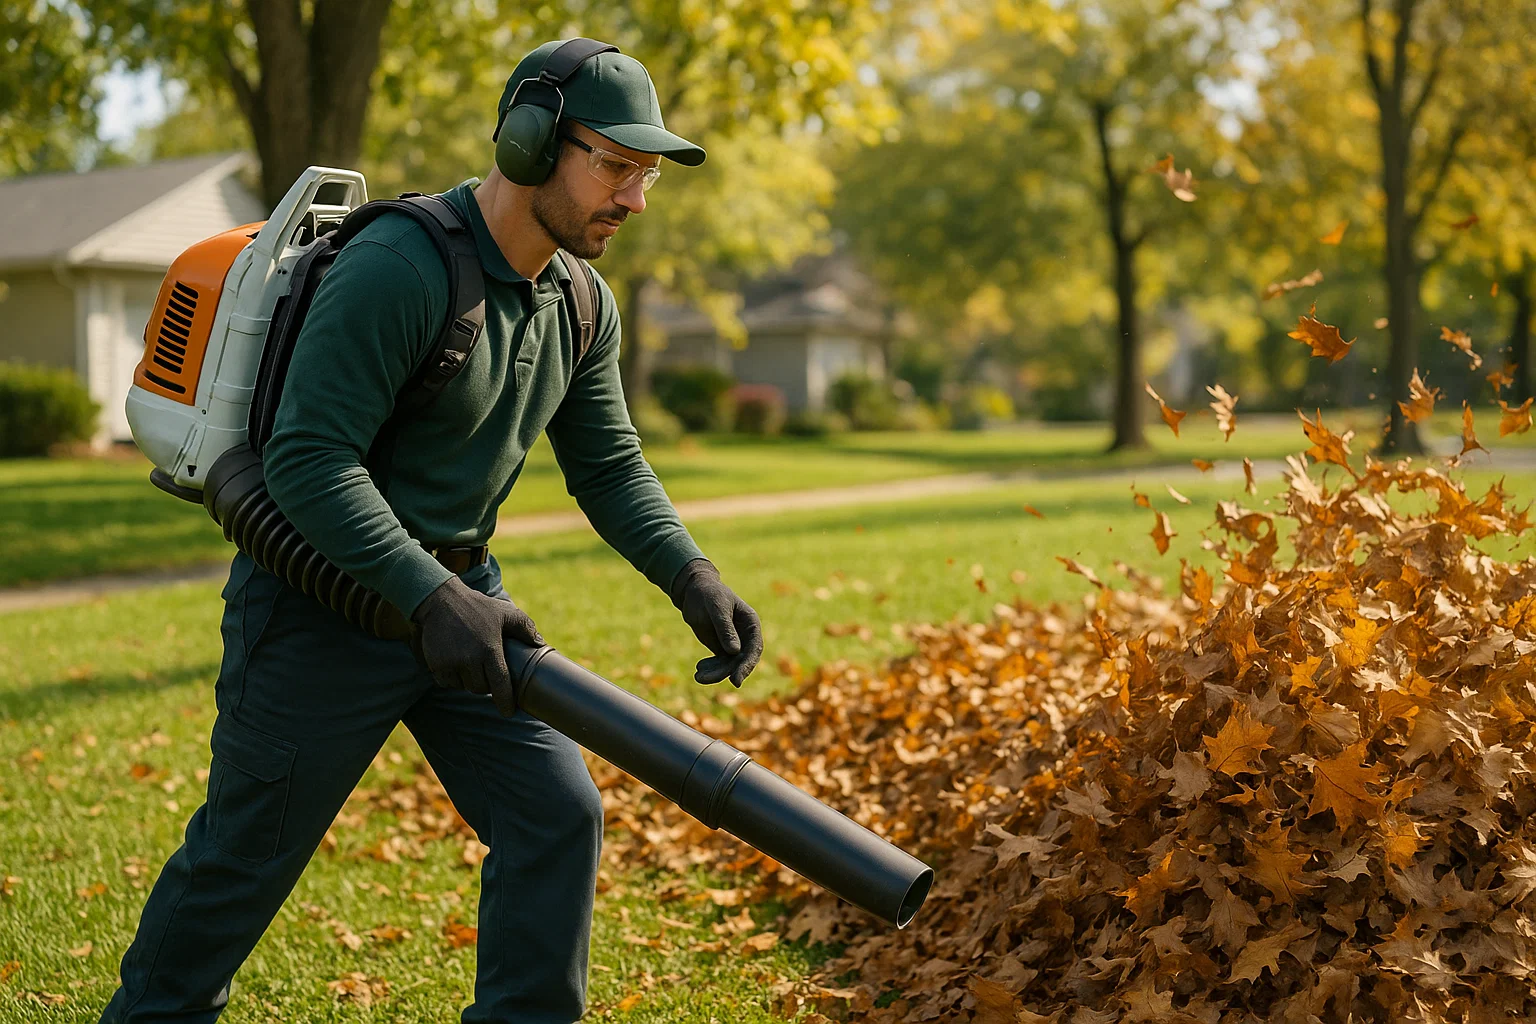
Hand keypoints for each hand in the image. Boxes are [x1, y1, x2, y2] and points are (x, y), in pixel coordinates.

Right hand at [410, 575, 542, 715]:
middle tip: (485, 667)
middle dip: (485, 682)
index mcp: (490, 650)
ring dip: (468, 680)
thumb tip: (541, 644)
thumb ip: (525, 628)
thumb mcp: (505, 612)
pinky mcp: (436, 664)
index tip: (509, 713)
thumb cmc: (477, 607)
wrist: (440, 600)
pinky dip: (452, 678)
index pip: (500, 684)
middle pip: (481, 688)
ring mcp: (451, 663)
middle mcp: (470, 660)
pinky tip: (455, 662)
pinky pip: (447, 682)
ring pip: (464, 686)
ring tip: (470, 662)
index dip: (505, 701)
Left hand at [668, 558, 762, 687]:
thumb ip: (725, 628)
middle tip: (705, 678)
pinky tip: (699, 669)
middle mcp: (745, 636)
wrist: (694, 591)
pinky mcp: (721, 648)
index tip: (735, 679)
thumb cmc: (709, 594)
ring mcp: (734, 643)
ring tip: (698, 675)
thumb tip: (735, 651)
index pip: (754, 648)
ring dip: (715, 673)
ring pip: (729, 665)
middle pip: (742, 661)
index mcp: (750, 623)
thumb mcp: (717, 608)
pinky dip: (710, 669)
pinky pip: (719, 663)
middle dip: (726, 672)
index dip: (747, 665)